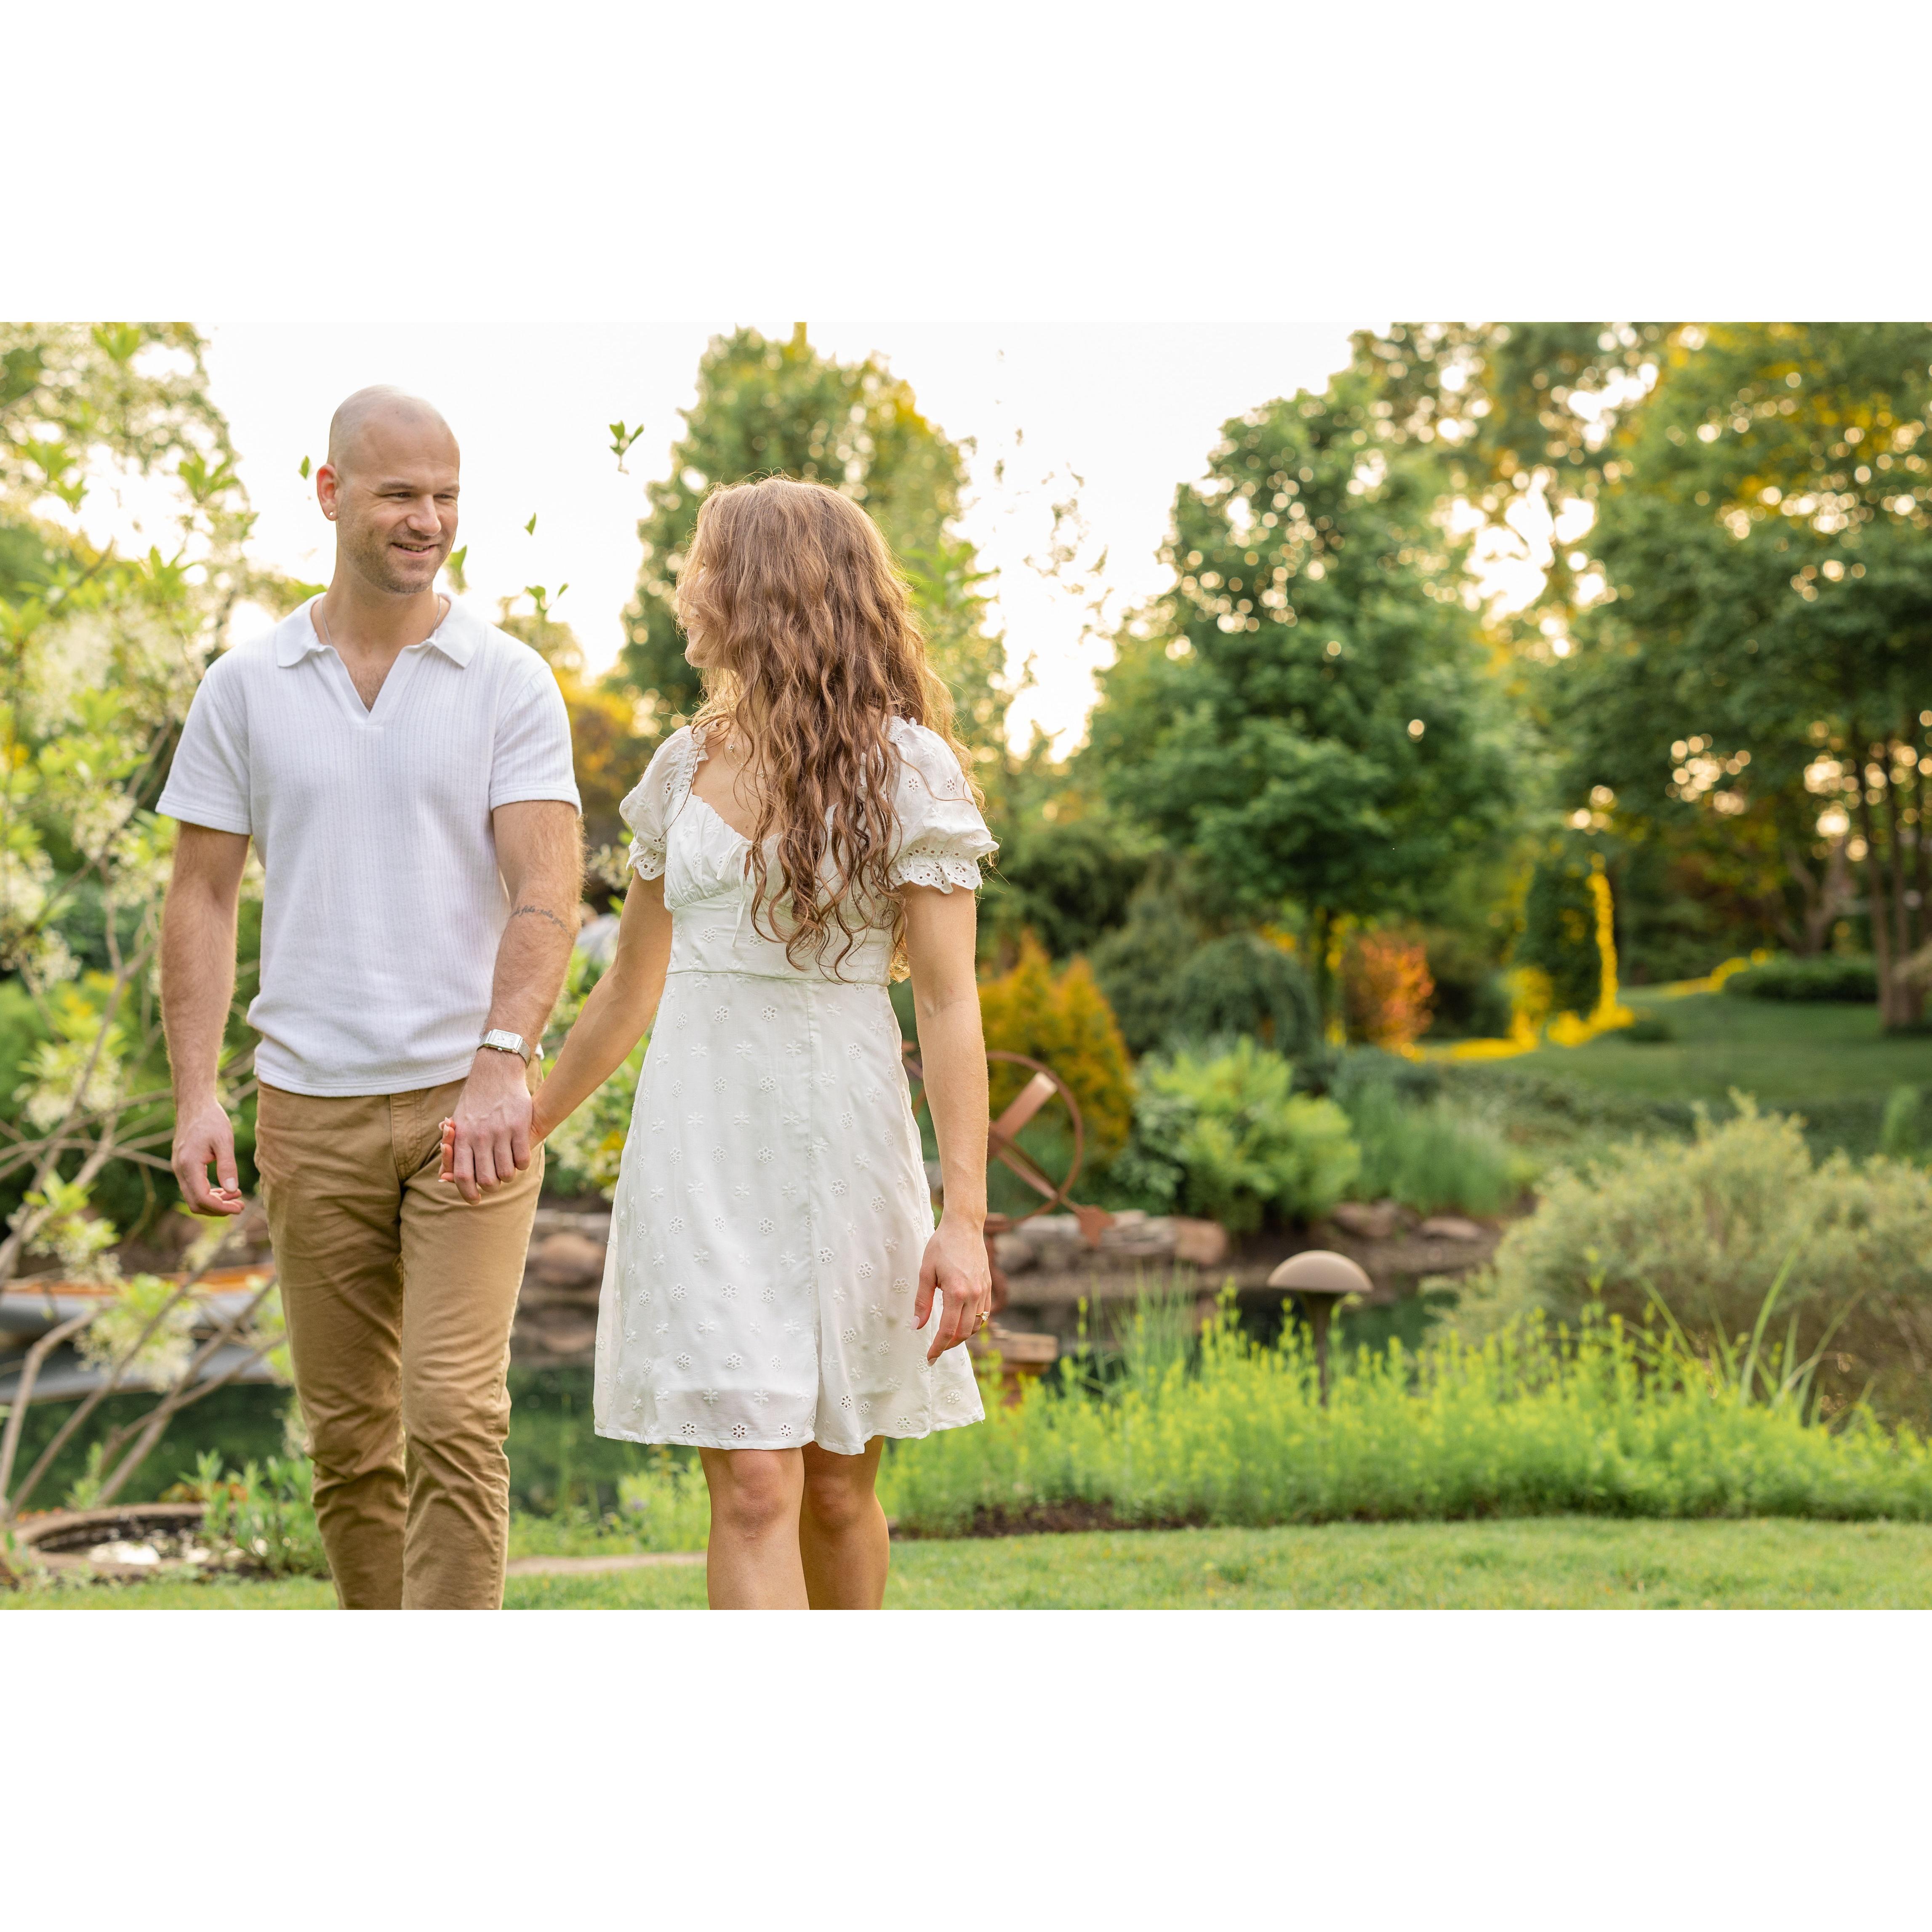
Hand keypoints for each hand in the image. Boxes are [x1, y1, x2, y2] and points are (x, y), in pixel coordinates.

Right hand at [172, 1095, 244, 1215]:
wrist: (194, 1105)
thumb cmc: (211, 1119)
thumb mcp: (224, 1140)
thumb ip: (227, 1166)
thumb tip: (231, 1190)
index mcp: (189, 1165)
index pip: (202, 1198)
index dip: (221, 1208)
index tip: (240, 1207)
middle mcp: (180, 1170)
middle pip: (195, 1203)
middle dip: (218, 1209)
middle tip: (240, 1206)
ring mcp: (179, 1169)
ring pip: (194, 1197)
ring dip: (215, 1202)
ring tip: (237, 1198)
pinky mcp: (183, 1166)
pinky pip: (194, 1187)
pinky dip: (209, 1192)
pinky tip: (226, 1189)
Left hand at [441, 1048, 532, 1204]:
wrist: (495, 1072)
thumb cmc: (474, 1102)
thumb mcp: (457, 1123)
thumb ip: (453, 1151)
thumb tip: (444, 1178)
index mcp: (462, 1137)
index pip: (462, 1176)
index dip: (467, 1193)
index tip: (474, 1199)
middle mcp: (480, 1137)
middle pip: (486, 1180)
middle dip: (491, 1187)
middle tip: (494, 1182)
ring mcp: (500, 1132)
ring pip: (506, 1173)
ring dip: (507, 1176)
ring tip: (506, 1167)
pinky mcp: (518, 1127)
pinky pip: (522, 1159)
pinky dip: (521, 1164)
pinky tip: (518, 1156)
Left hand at [913, 1213, 992, 1363]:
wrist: (964, 1226)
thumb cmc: (941, 1246)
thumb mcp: (926, 1272)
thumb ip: (922, 1302)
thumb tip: (917, 1326)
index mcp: (956, 1292)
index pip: (947, 1330)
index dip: (938, 1347)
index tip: (929, 1358)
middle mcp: (974, 1294)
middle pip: (963, 1333)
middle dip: (949, 1345)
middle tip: (935, 1350)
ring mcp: (984, 1291)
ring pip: (976, 1326)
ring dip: (962, 1336)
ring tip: (947, 1337)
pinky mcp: (988, 1287)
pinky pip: (984, 1314)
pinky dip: (973, 1324)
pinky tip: (961, 1322)